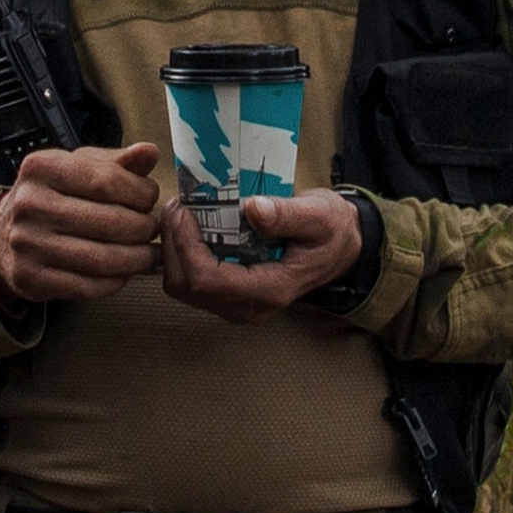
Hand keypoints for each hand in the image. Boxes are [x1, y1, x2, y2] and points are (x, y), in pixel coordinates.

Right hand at [0, 142, 162, 309]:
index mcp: (42, 167)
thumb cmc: (51, 196)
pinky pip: (86, 286)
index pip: (107, 181)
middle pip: (109, 221)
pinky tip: (123, 272)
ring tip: (148, 254)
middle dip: (143, 228)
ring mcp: (26, 244)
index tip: (151, 199)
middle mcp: (29, 204)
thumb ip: (117, 162)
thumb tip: (150, 152)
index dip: (140, 193)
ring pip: (101, 258)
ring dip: (136, 259)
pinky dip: (114, 282)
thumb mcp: (78, 168)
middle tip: (153, 229)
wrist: (3, 234)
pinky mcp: (29, 278)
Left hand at [159, 187, 365, 325]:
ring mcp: (238, 305)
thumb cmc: (331, 230)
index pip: (209, 281)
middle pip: (187, 288)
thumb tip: (253, 210)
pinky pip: (191, 283)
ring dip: (173, 250)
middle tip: (178, 205)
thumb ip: (287, 215)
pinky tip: (190, 227)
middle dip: (173, 245)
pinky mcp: (230, 297)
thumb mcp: (319, 215)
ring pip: (183, 288)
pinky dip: (182, 255)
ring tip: (181, 213)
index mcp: (271, 289)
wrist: (340, 248)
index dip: (187, 246)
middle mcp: (250, 306)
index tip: (184, 210)